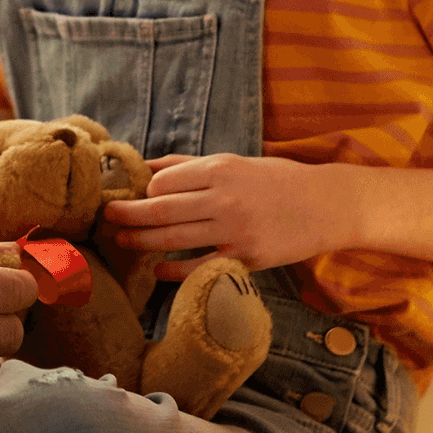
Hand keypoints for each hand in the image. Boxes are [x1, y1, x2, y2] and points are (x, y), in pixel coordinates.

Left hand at [99, 152, 351, 276]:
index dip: (143, 190)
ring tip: (121, 241)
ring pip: (173, 238)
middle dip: (127, 215)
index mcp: (220, 169)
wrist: (326, 206)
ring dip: (141, 242)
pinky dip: (172, 270)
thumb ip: (190, 164)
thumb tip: (147, 165)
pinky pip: (198, 267)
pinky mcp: (245, 259)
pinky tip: (156, 269)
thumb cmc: (276, 181)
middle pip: (161, 209)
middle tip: (106, 218)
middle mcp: (224, 198)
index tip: (133, 195)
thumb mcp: (235, 162)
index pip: (164, 181)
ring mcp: (234, 231)